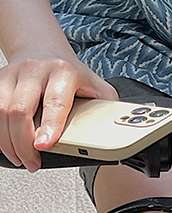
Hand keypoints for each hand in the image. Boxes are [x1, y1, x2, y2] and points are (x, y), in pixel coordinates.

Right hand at [0, 52, 116, 169]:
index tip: (43, 146)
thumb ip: (108, 110)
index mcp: (63, 72)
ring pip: (0, 111)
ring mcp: (13, 74)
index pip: (54, 103)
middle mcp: (35, 70)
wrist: (44, 49)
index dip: (49, 127)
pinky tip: (8, 145)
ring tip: (22, 158)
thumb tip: (119, 135)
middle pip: (19, 110)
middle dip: (23, 143)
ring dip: (8, 141)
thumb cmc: (72, 74)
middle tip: (33, 162)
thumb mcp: (98, 88)